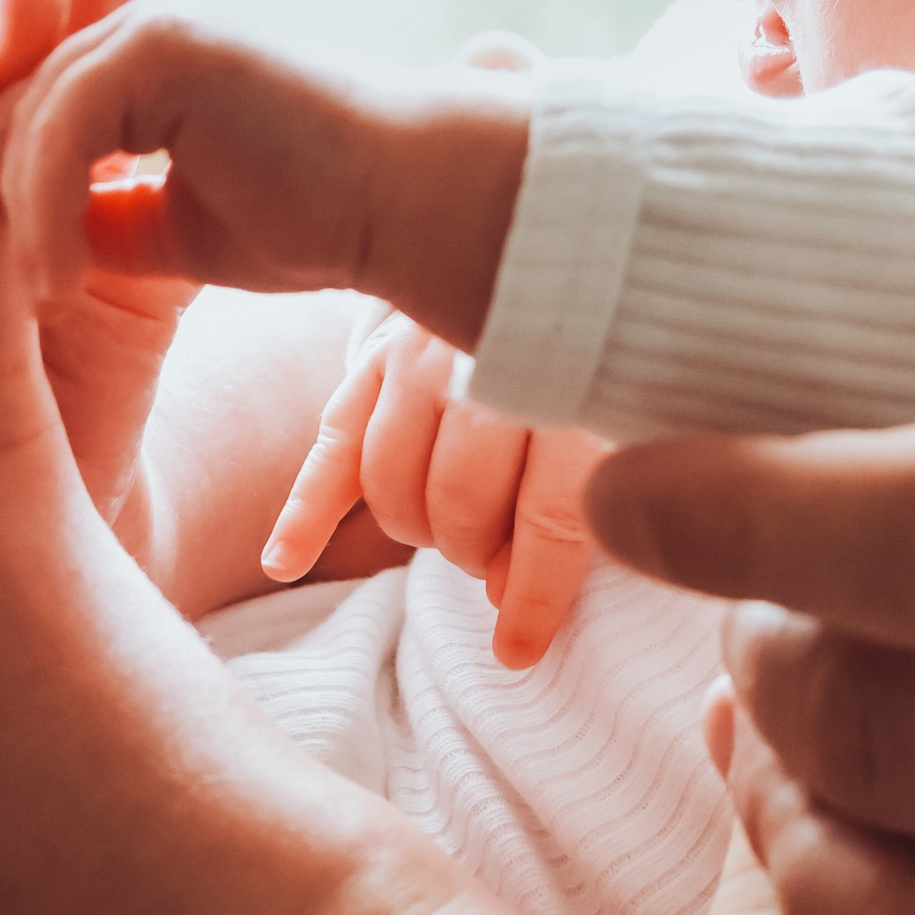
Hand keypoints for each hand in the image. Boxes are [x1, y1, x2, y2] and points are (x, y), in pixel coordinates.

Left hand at [0, 0, 527, 349]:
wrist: (403, 204)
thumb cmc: (316, 219)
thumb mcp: (177, 228)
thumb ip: (107, 218)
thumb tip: (37, 240)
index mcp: (167, 56)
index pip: (48, 98)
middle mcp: (161, 23)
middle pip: (28, 92)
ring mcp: (167, 23)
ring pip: (41, 107)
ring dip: (13, 204)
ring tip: (21, 290)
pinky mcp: (173, 42)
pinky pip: (70, 123)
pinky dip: (50, 203)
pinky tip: (56, 280)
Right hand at [267, 304, 605, 667]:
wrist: (555, 266)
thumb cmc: (605, 360)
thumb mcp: (630, 417)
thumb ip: (587, 499)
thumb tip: (509, 598)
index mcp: (579, 372)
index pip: (551, 508)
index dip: (535, 591)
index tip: (520, 649)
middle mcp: (491, 355)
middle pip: (460, 494)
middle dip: (477, 552)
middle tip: (498, 562)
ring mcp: (424, 349)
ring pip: (392, 476)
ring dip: (418, 529)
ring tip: (454, 537)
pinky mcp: (376, 355)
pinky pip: (330, 445)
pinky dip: (304, 509)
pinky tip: (284, 562)